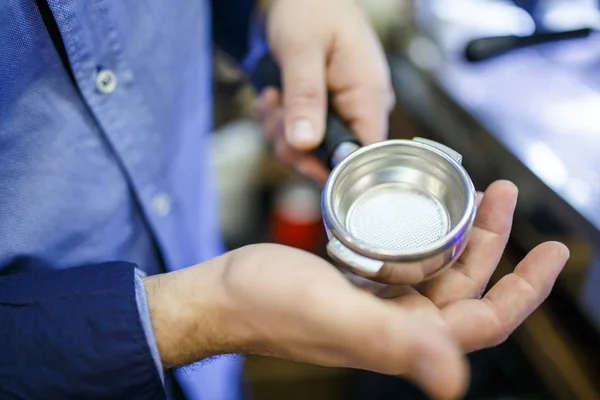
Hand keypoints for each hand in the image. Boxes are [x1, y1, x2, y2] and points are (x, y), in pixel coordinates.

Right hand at [144, 180, 567, 399]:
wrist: (224, 293)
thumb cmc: (267, 303)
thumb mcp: (330, 313)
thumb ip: (391, 342)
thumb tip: (454, 380)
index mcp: (403, 339)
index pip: (485, 323)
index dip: (524, 290)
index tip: (552, 250)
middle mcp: (399, 325)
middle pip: (467, 287)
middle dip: (494, 242)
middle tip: (502, 193)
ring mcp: (381, 304)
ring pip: (440, 269)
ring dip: (463, 232)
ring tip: (474, 191)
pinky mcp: (361, 285)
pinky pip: (409, 260)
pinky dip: (426, 234)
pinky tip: (424, 211)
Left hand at [257, 0, 394, 183]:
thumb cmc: (310, 6)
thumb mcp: (303, 50)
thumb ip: (305, 96)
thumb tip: (305, 143)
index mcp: (369, 96)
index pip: (364, 154)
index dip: (332, 166)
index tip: (300, 153)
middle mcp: (358, 109)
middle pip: (330, 158)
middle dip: (294, 144)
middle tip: (277, 111)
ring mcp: (338, 111)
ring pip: (308, 149)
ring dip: (281, 131)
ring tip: (274, 97)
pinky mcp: (319, 111)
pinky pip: (297, 135)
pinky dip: (278, 122)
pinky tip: (273, 97)